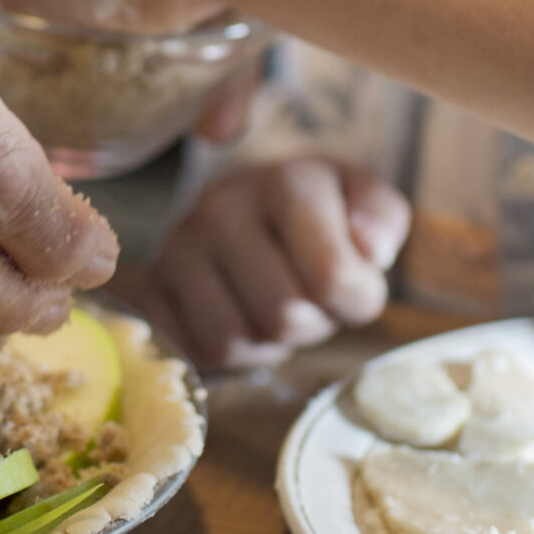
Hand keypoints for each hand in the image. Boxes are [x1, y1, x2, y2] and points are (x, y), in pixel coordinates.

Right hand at [118, 159, 408, 370]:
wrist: (248, 208)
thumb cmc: (319, 213)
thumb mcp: (364, 201)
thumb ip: (382, 219)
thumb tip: (368, 251)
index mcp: (284, 182)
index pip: (332, 278)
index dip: (357, 301)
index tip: (354, 285)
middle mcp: (220, 207)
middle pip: (283, 317)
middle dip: (312, 324)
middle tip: (312, 298)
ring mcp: (177, 246)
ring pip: (233, 342)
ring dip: (269, 343)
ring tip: (277, 305)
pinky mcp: (151, 284)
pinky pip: (195, 351)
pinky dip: (227, 352)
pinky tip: (242, 317)